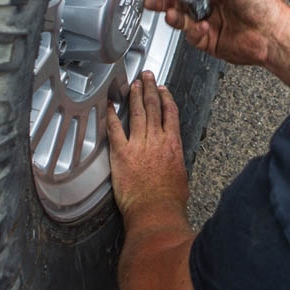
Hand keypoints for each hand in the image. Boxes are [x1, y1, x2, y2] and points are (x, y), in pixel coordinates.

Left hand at [106, 71, 188, 222]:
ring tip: (133, 84)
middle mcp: (157, 140)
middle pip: (153, 107)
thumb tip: (172, 157)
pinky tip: (109, 106)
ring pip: (137, 113)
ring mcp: (139, 145)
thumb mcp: (181, 175)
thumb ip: (174, 160)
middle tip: (146, 77)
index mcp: (173, 144)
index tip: (162, 89)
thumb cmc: (169, 200)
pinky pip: (115, 129)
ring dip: (134, 96)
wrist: (156, 212)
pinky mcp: (122, 154)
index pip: (170, 113)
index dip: (166, 98)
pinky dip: (111, 115)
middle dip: (149, 89)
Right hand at [144, 0, 289, 68]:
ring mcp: (210, 22)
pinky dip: (191, 30)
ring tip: (169, 13)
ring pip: (183, 19)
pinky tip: (198, 26)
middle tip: (153, 0)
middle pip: (181, 1)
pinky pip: (191, 35)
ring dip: (173, 15)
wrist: (272, 33)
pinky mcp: (210, 40)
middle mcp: (212, 4)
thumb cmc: (261, 4)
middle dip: (165, 0)